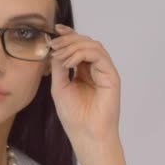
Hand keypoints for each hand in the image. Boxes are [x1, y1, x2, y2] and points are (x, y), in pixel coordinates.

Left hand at [49, 24, 121, 145]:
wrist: (86, 134)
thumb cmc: (73, 116)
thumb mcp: (59, 86)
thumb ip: (58, 67)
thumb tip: (54, 48)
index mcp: (83, 71)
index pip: (78, 47)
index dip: (68, 35)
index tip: (55, 30)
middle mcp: (95, 69)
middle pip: (85, 42)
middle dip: (68, 40)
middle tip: (53, 44)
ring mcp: (104, 71)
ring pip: (93, 46)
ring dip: (74, 46)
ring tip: (60, 55)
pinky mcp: (111, 76)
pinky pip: (98, 56)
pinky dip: (81, 54)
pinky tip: (69, 62)